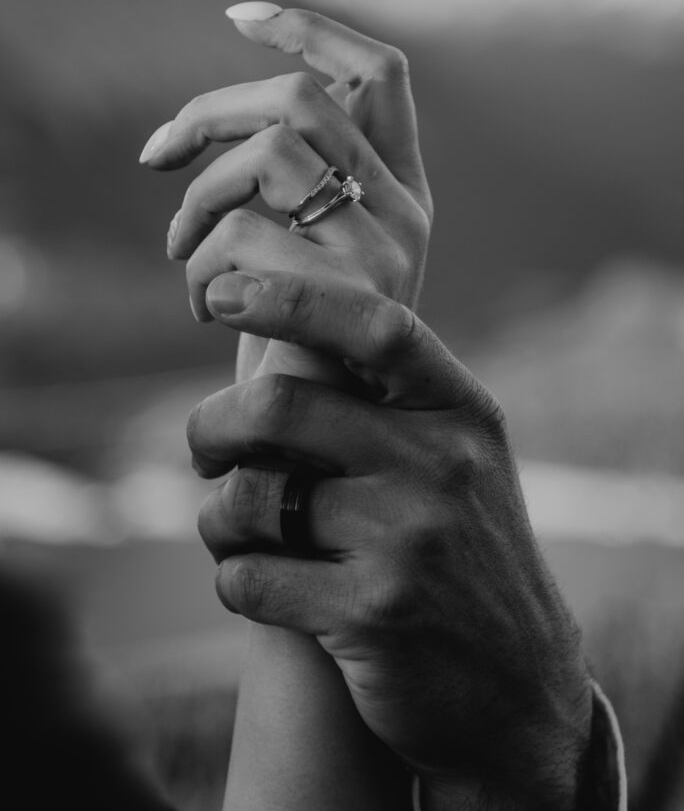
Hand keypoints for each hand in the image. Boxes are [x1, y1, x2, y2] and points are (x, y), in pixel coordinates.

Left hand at [139, 5, 431, 382]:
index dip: (309, 30)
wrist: (329, 449)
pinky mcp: (350, 298)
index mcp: (399, 191)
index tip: (237, 18)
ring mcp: (385, 252)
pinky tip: (200, 309)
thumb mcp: (297, 256)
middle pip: (302, 101)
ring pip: (268, 155)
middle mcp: (405, 211)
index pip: (379, 74)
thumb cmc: (296, 348)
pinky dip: (195, 266)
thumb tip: (211, 121)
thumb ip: (289, 187)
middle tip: (156, 156)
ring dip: (197, 199)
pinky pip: (241, 234)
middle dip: (207, 114)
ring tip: (180, 250)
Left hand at [192, 270, 592, 810]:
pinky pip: (247, 578)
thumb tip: (282, 333)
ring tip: (234, 528)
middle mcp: (440, 465)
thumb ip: (391, 403)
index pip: (373, 326)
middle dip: (213, 425)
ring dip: (216, 516)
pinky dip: (233, 578)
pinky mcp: (371, 616)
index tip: (225, 294)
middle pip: (281, 408)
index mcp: (461, 413)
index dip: (291, 298)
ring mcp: (408, 541)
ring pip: (248, 499)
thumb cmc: (465, 555)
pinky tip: (259, 585)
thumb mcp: (460, 461)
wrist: (518, 686)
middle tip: (202, 447)